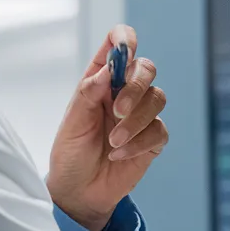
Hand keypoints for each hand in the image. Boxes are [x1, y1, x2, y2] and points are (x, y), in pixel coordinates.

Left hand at [46, 24, 168, 230]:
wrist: (79, 191)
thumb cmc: (71, 152)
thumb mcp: (72, 122)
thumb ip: (88, 92)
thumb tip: (109, 68)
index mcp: (101, 79)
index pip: (118, 44)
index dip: (124, 39)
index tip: (124, 52)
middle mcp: (123, 92)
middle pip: (146, 69)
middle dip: (135, 88)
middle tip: (117, 112)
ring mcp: (140, 114)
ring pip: (157, 99)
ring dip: (135, 121)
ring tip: (113, 142)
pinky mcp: (152, 139)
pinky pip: (159, 130)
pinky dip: (139, 143)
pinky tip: (119, 155)